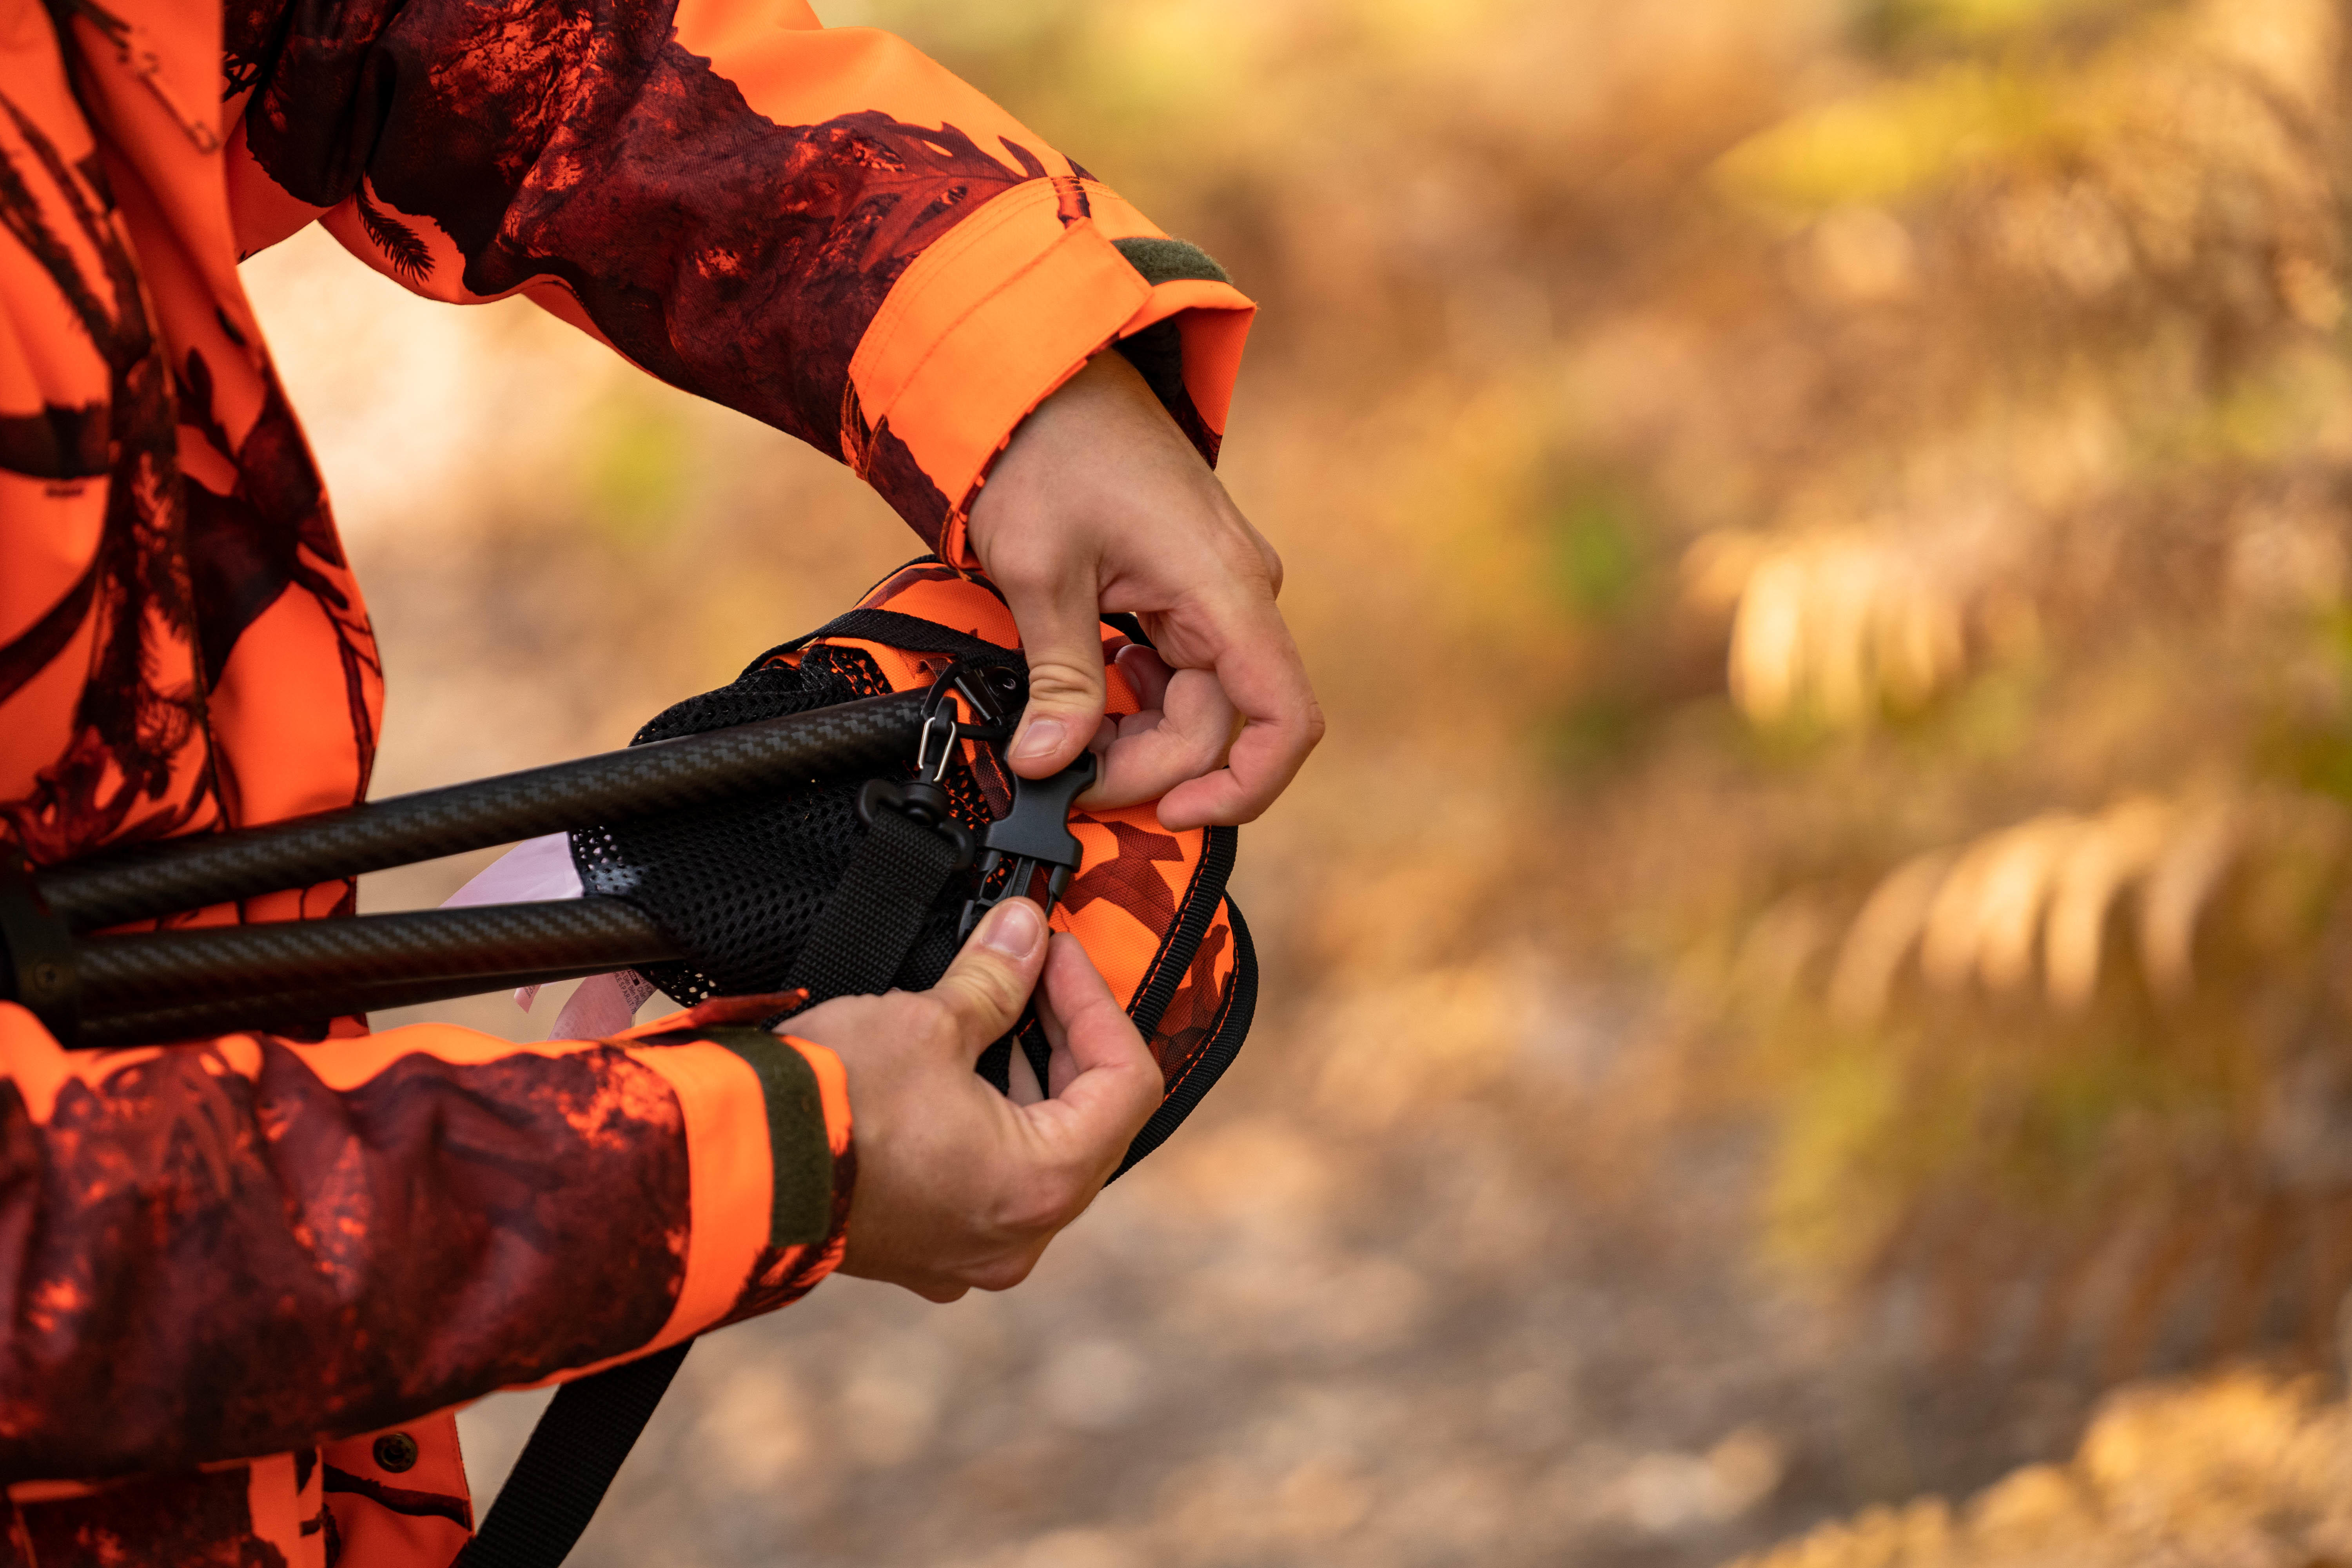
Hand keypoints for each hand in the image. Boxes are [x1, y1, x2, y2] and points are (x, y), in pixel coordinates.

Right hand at [785, 898, 1159, 1301]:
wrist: (723, 1171)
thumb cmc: (825, 1111)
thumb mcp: (927, 1023)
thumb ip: (996, 977)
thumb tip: (1025, 931)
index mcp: (1041, 1185)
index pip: (1125, 1083)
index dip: (1096, 1002)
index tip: (1059, 954)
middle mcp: (1017, 1236)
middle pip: (1087, 1121)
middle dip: (1062, 1036)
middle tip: (1033, 970)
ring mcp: (968, 1251)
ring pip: (1035, 1151)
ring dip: (1024, 1076)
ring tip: (995, 1009)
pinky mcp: (922, 1248)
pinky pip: (984, 1178)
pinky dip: (984, 1120)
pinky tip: (956, 1068)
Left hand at [965, 351, 1324, 829]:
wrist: (1041, 373)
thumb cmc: (1046, 450)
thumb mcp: (1040, 570)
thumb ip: (1060, 676)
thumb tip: (1050, 764)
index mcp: (1224, 590)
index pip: (1283, 721)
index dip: (1241, 788)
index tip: (1171, 813)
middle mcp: (1239, 595)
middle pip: (1221, 725)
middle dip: (1145, 766)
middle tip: (1062, 775)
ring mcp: (1218, 592)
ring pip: (1197, 704)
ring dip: (1135, 735)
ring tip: (1062, 732)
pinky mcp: (1189, 590)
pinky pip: (1180, 669)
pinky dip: (1132, 697)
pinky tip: (1084, 685)